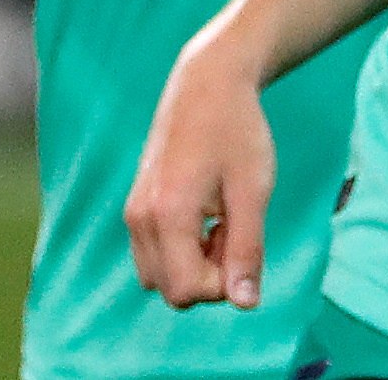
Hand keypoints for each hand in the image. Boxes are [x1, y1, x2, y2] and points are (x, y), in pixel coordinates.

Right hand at [125, 44, 276, 310]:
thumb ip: (247, 250)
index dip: (223, 283)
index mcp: (168, 215)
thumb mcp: (254, 191)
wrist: (207, 83)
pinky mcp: (136, 205)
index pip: (186, 292)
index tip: (243, 241)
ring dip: (194, 263)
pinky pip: (153, 253)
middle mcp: (140, 218)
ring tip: (221, 219)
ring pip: (159, 275)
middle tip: (233, 226)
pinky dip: (181, 248)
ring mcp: (133, 212)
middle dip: (208, 275)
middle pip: (171, 290)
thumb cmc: (237, 132)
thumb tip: (246, 305)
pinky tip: (206, 213)